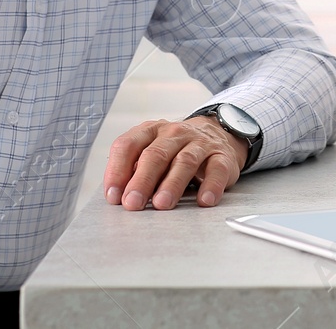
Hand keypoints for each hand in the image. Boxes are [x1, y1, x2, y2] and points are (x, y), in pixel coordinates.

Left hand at [104, 115, 246, 210]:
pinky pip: (217, 170)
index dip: (117, 170)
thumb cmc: (175, 151)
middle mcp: (174, 133)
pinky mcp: (222, 156)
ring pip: (185, 161)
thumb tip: (117, 196)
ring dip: (172, 184)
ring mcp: (200, 143)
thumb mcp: (151, 152)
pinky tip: (204, 200)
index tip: (113, 196)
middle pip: (155, 155)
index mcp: (150, 131)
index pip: (128, 145)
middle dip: (142, 181)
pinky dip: (211, 185)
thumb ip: (133, 170)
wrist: (217, 134)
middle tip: (133, 204)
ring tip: (162, 204)